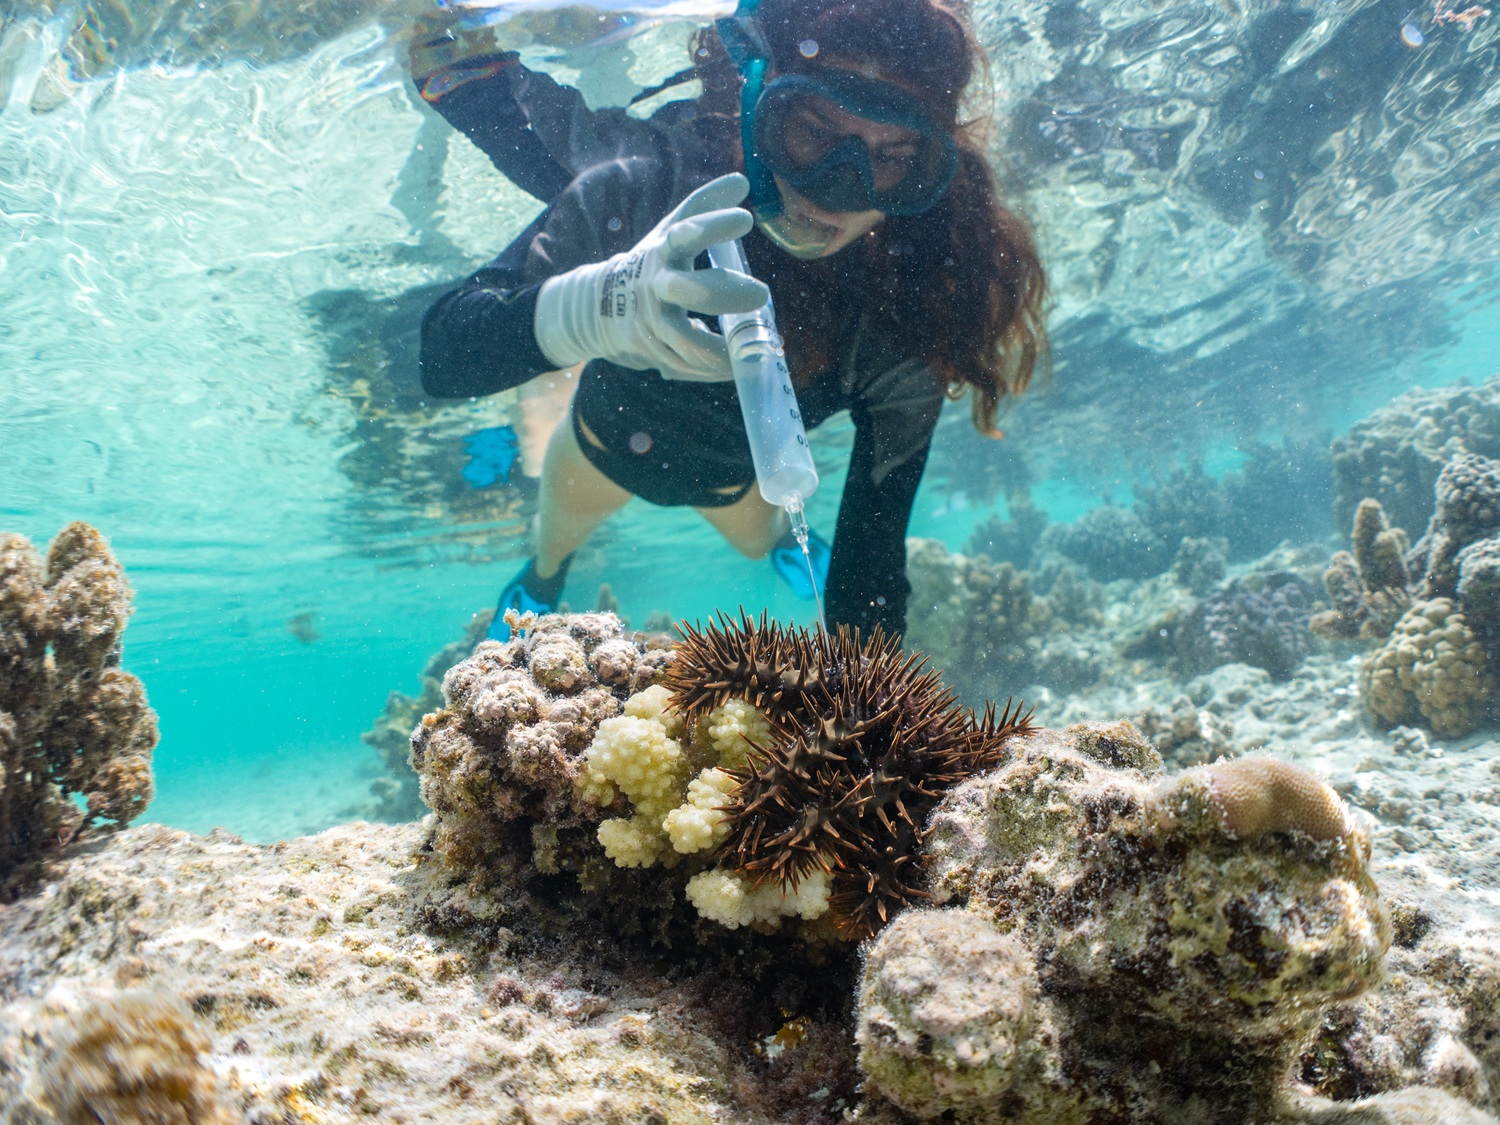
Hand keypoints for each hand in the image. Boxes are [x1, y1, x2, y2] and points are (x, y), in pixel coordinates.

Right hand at [534, 173, 769, 381]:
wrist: (597, 305)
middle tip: (762, 294)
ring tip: (756, 346)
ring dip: (722, 348)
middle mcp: (655, 285)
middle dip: (723, 293)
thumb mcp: (671, 229)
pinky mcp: (650, 350)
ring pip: (685, 341)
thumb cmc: (652, 262)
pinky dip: (713, 367)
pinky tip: (737, 363)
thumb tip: (743, 180)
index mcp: (663, 250)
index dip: (713, 225)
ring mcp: (650, 321)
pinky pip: (685, 364)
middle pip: (686, 290)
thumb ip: (705, 206)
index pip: (685, 233)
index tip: (745, 219)